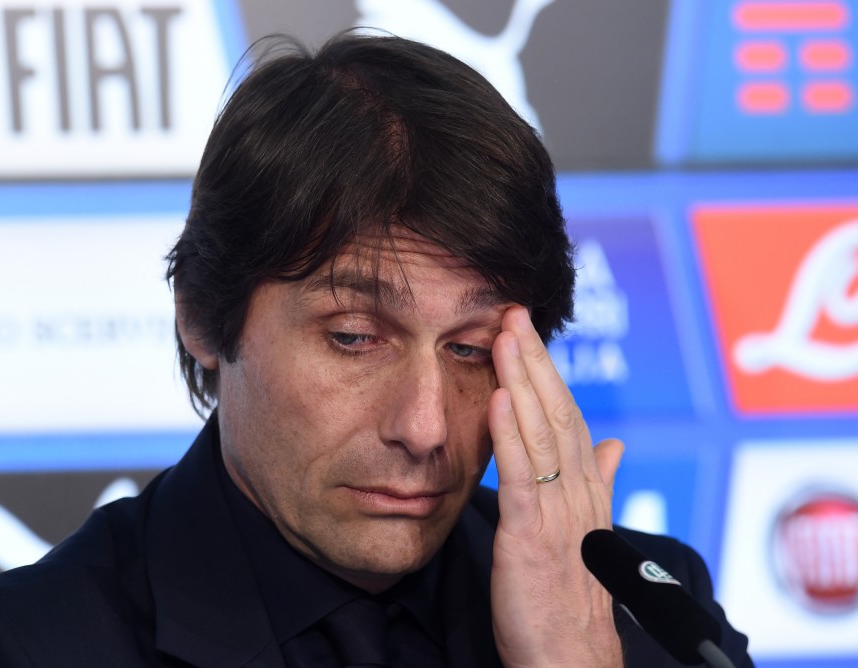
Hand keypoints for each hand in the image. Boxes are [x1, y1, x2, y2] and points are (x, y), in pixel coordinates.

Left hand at [488, 305, 623, 666]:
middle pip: (558, 413)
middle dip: (536, 360)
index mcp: (585, 489)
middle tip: (515, 312)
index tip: (527, 332)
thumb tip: (612, 444)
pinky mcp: (531, 535)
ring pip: (542, 434)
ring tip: (507, 336)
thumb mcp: (584, 532)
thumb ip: (597, 483)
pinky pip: (522, 477)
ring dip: (524, 381)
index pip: (568, 417)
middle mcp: (576, 493)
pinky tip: (500, 398)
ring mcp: (556, 512)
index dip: (549, 373)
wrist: (568, 656)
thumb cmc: (569, 596)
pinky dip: (511, 435)